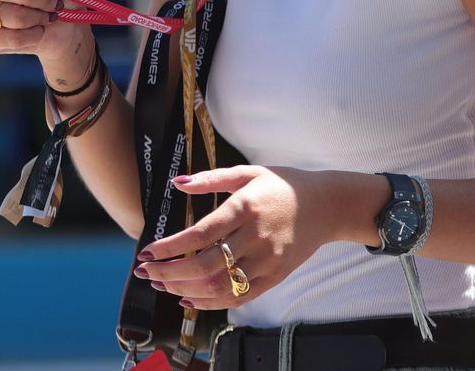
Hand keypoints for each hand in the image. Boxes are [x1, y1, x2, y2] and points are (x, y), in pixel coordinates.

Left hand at [133, 165, 337, 309]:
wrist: (328, 205)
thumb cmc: (284, 185)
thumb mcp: (249, 172)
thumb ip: (211, 178)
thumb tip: (177, 182)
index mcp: (246, 207)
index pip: (199, 234)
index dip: (169, 247)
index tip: (145, 252)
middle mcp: (256, 236)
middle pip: (205, 265)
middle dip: (169, 273)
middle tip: (146, 272)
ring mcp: (267, 260)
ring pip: (219, 286)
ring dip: (184, 289)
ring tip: (163, 284)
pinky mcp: (275, 276)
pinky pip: (238, 297)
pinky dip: (210, 302)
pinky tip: (189, 297)